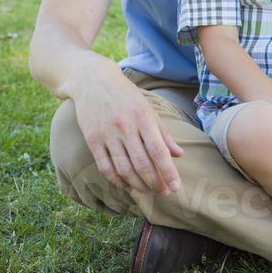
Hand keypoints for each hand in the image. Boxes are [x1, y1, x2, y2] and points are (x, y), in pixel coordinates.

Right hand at [74, 60, 182, 194]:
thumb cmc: (126, 95)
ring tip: (148, 191)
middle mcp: (126, 127)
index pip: (158, 151)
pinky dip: (117, 180)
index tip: (176, 187)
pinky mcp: (92, 140)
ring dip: (138, 184)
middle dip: (155, 182)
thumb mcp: (148, 108)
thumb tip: (179, 154)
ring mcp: (107, 134)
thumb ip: (163, 133)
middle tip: (164, 192)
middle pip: (142, 164)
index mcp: (143, 118)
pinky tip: (126, 185)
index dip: (168, 172)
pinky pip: (105, 167)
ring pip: (124, 168)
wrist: (93, 81)